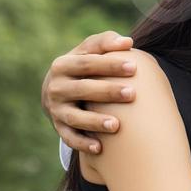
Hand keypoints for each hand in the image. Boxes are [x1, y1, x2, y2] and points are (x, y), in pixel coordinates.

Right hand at [43, 31, 137, 153]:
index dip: (110, 64)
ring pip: (75, 117)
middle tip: (132, 94)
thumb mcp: (88, 51)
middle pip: (83, 89)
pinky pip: (69, 137)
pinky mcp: (59, 127)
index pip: (87, 63)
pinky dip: (82, 143)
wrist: (57, 90)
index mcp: (64, 65)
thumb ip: (106, 42)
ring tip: (117, 125)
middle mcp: (56, 87)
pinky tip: (99, 148)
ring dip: (94, 122)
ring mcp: (56, 109)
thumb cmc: (83, 66)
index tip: (134, 67)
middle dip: (107, 91)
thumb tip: (128, 42)